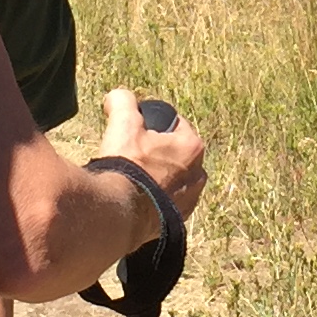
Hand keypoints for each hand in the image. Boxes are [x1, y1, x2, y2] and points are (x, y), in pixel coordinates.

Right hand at [99, 87, 206, 238]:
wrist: (121, 213)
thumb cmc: (128, 166)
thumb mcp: (123, 123)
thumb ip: (122, 101)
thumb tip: (117, 97)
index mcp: (192, 146)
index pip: (173, 125)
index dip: (151, 126)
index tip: (134, 133)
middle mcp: (199, 174)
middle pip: (173, 153)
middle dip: (155, 152)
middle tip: (131, 156)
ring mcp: (190, 199)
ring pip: (172, 178)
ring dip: (157, 176)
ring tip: (133, 179)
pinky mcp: (178, 219)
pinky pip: (166, 200)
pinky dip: (154, 197)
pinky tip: (136, 197)